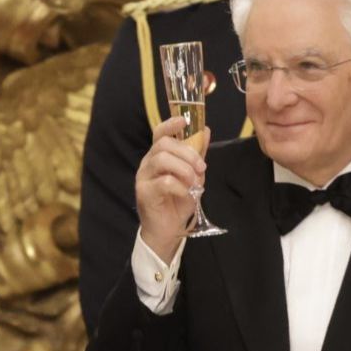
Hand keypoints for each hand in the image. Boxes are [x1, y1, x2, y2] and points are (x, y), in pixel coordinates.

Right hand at [135, 116, 210, 257]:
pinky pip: (164, 181)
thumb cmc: (178, 201)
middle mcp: (148, 163)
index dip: (170, 124)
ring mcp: (143, 177)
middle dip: (187, 153)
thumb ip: (197, 154)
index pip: (159, 133)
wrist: (168, 229)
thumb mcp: (193, 175)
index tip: (184, 121)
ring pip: (162, 160)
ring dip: (184, 169)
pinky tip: (186, 194)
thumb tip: (206, 131)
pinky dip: (180, 186)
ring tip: (195, 182)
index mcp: (158, 156)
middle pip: (163, 145)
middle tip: (202, 167)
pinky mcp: (144, 192)